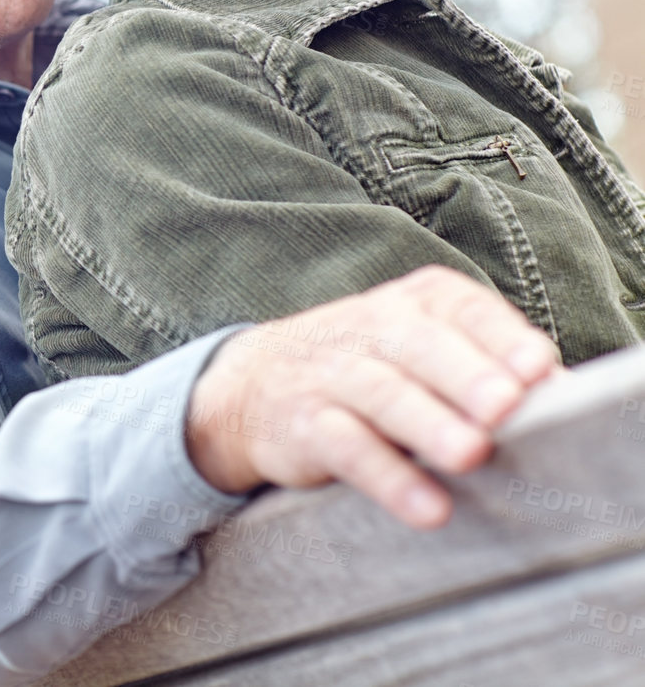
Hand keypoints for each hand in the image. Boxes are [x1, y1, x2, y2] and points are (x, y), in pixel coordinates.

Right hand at [185, 266, 562, 528]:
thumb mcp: (416, 347)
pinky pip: (345, 447)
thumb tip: (564, 397)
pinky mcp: (303, 425)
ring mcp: (331, 374)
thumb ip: (485, 364)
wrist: (247, 387)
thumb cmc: (362, 367)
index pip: (458, 306)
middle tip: (506, 406)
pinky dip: (387, 477)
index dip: (499, 335)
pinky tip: (427, 507)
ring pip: (381, 392)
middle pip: (420, 345)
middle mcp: (369, 328)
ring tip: (471, 454)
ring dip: (428, 424)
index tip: (539, 367)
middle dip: (465, 374)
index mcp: (410, 303)